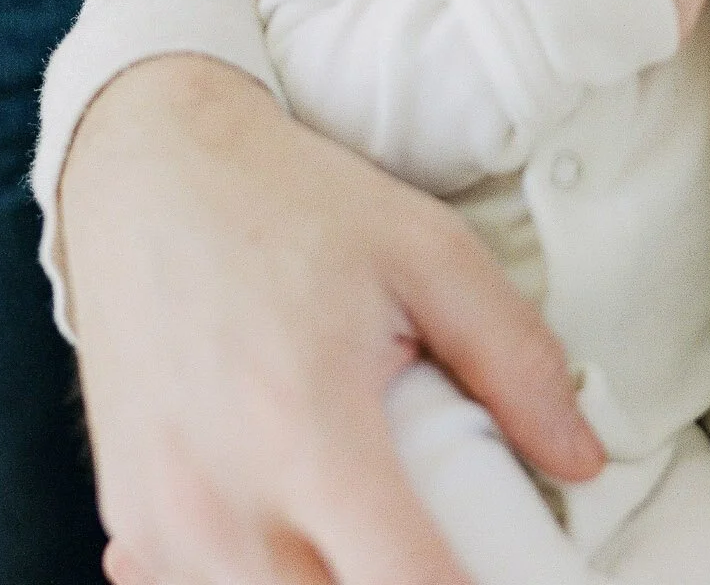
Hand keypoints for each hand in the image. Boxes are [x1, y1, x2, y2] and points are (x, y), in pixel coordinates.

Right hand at [61, 56, 605, 584]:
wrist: (146, 166)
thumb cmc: (285, 200)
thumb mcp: (424, 249)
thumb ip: (515, 358)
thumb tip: (581, 458)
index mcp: (304, 427)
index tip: (511, 570)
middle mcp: (220, 496)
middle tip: (438, 532)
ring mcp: (160, 520)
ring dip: (333, 583)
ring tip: (368, 513)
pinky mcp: (129, 518)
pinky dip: (263, 574)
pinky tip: (292, 516)